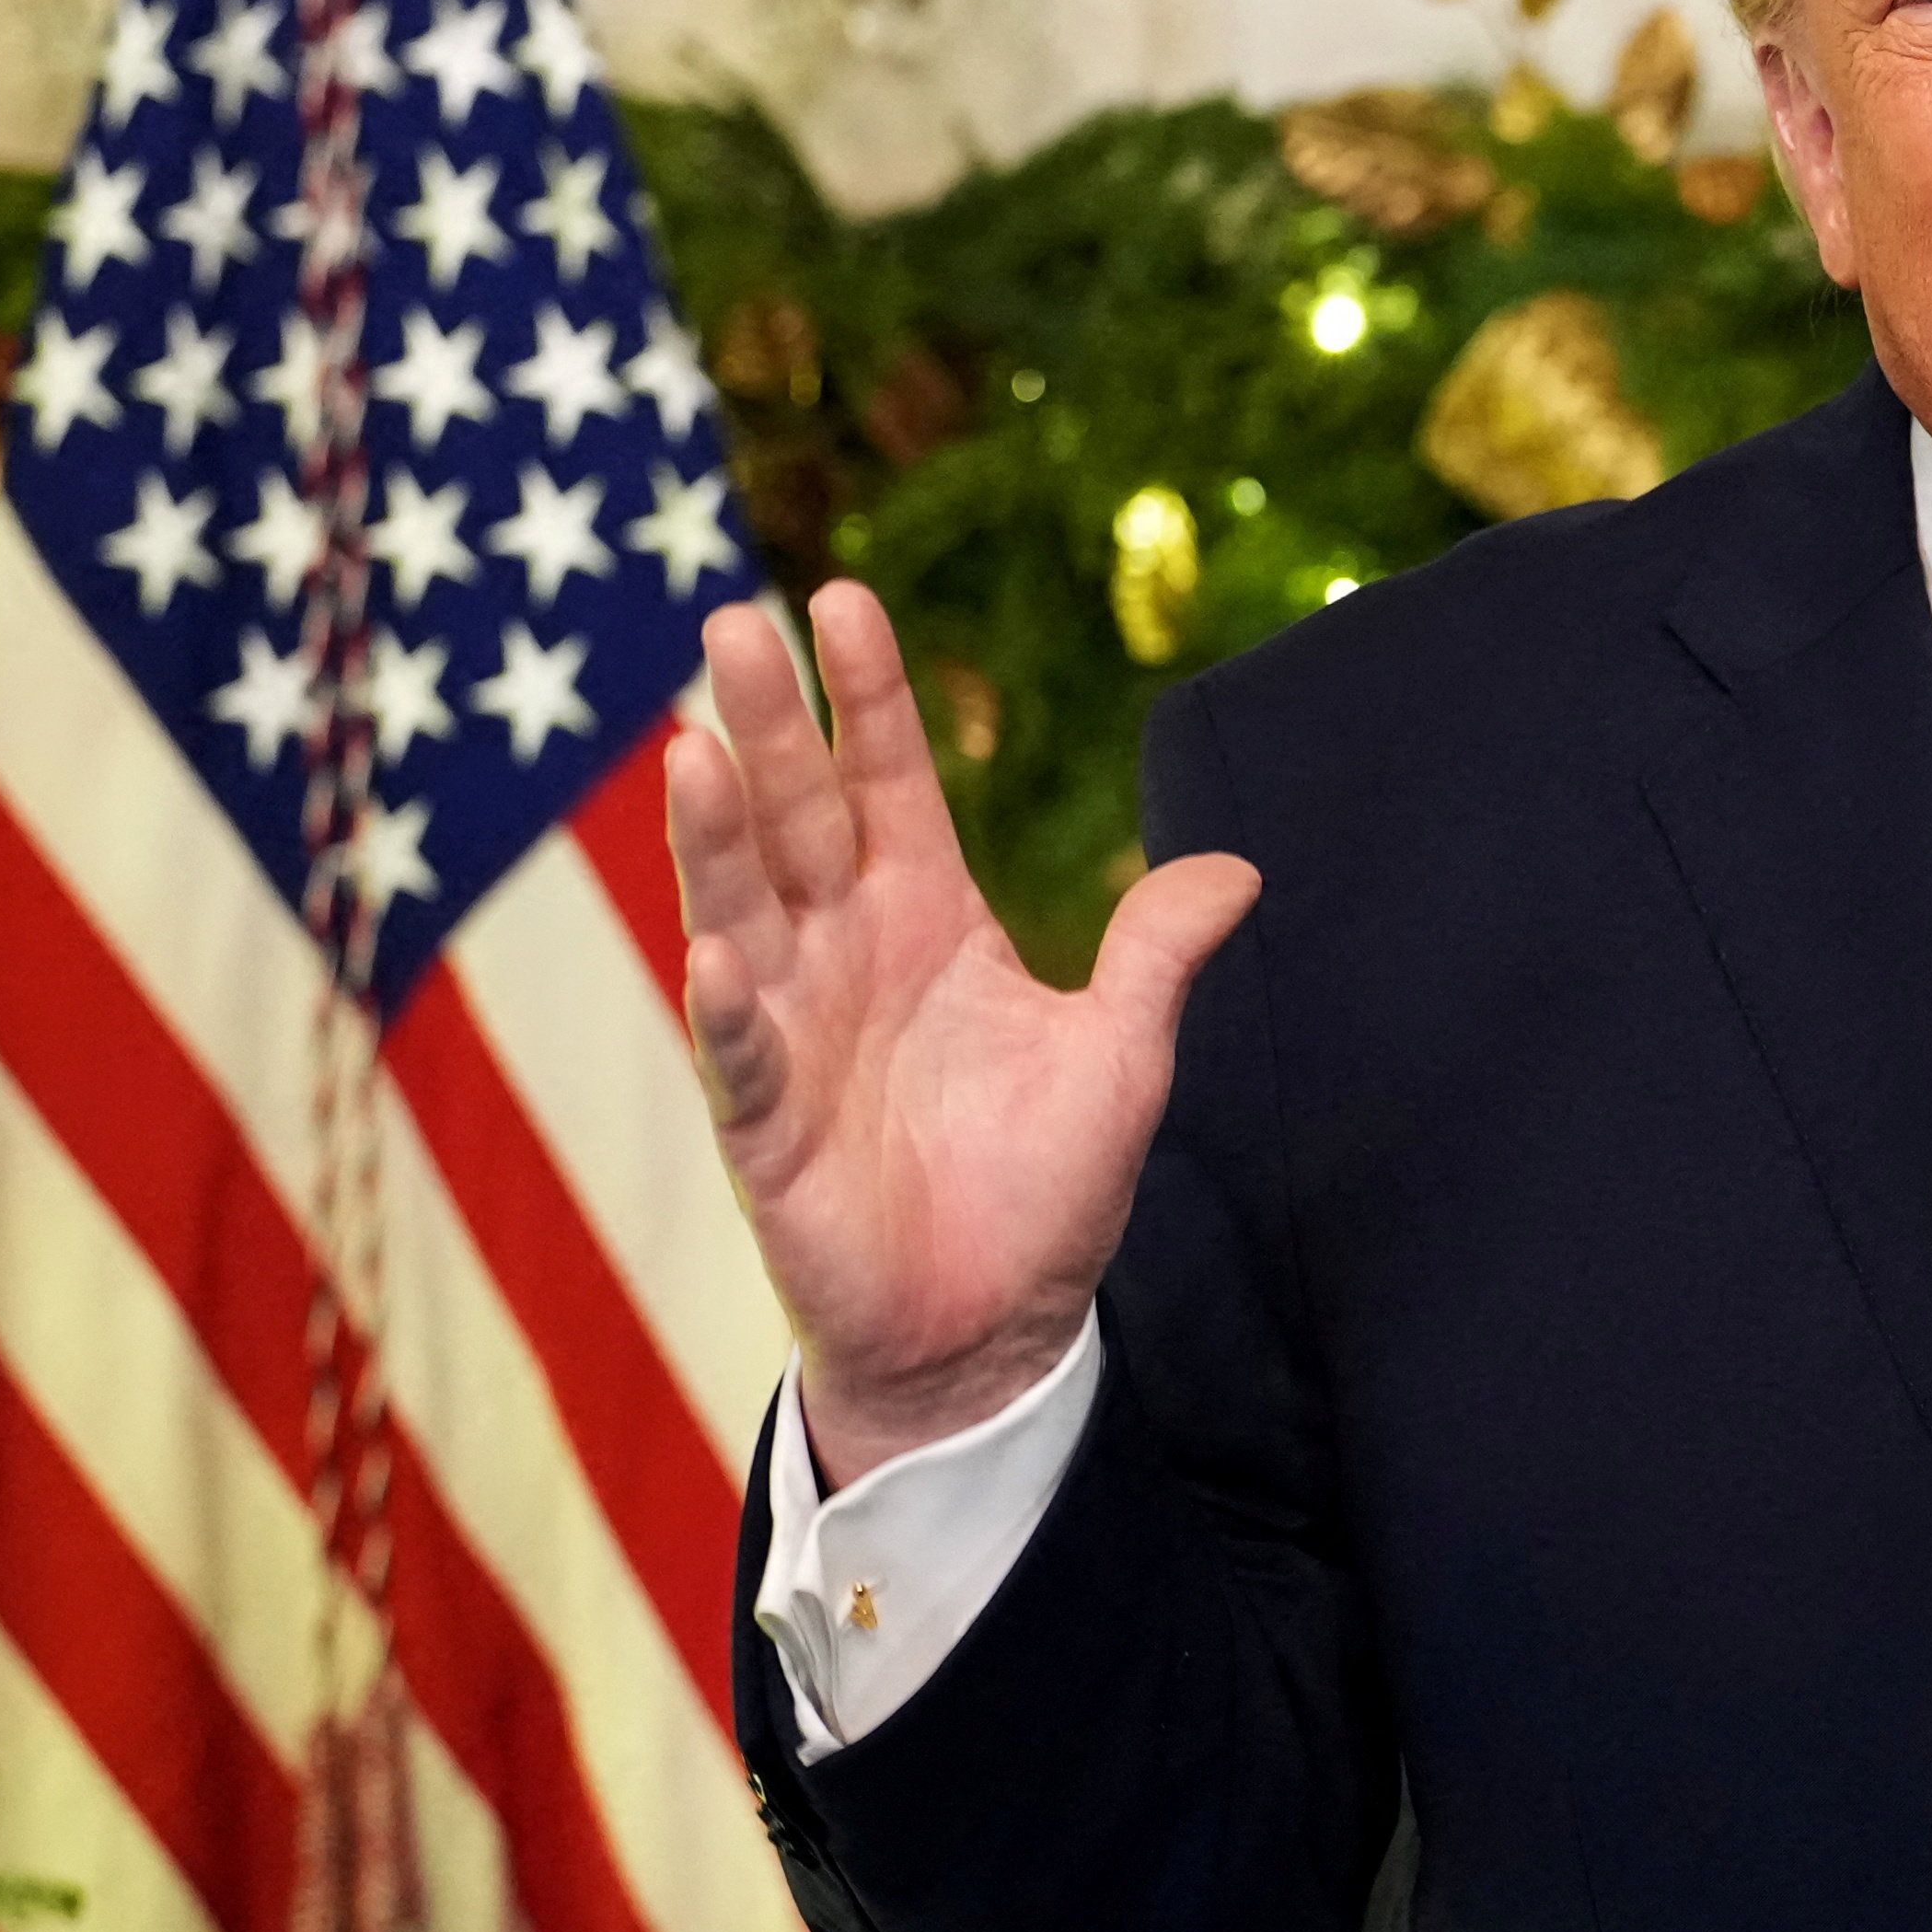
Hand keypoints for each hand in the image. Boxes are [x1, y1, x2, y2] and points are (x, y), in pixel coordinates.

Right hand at [669, 580, 1261, 1480]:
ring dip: (714, 835)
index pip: (889, 782)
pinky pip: (740, 1055)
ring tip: (693, 748)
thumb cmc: (1042, 1189)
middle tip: (732, 623)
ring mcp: (793, 1032)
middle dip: (770, 724)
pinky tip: (720, 956)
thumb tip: (1238, 869)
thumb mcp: (1122, 1055)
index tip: (842, 599)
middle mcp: (845, 953)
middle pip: (798, 817)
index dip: (868, 697)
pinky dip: (728, 1008)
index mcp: (927, 918)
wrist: (991, 1331)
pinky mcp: (765, 1126)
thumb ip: (1158, 954)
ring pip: (741, 909)